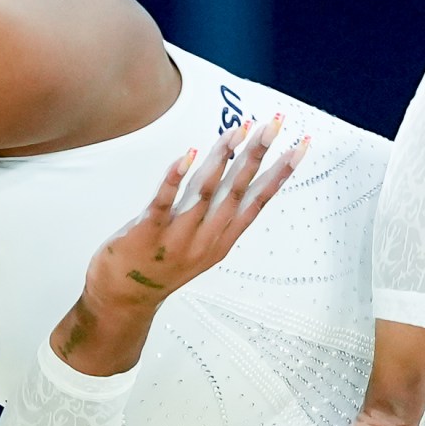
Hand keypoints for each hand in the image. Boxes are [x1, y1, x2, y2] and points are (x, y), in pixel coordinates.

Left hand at [51, 117, 308, 376]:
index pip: (258, 201)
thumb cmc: (160, 265)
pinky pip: (163, 202)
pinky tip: (186, 155)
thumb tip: (233, 171)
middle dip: (257, 156)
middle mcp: (205, 239)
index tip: (299, 146)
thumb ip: (216, 212)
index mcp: (222, 239)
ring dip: (222, 159)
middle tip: (273, 125)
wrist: (124, 300)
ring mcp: (177, 237)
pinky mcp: (147, 233)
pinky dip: (175, 178)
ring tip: (237, 131)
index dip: (280, 173)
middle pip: (237, 192)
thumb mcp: (200, 244)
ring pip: (205, 193)